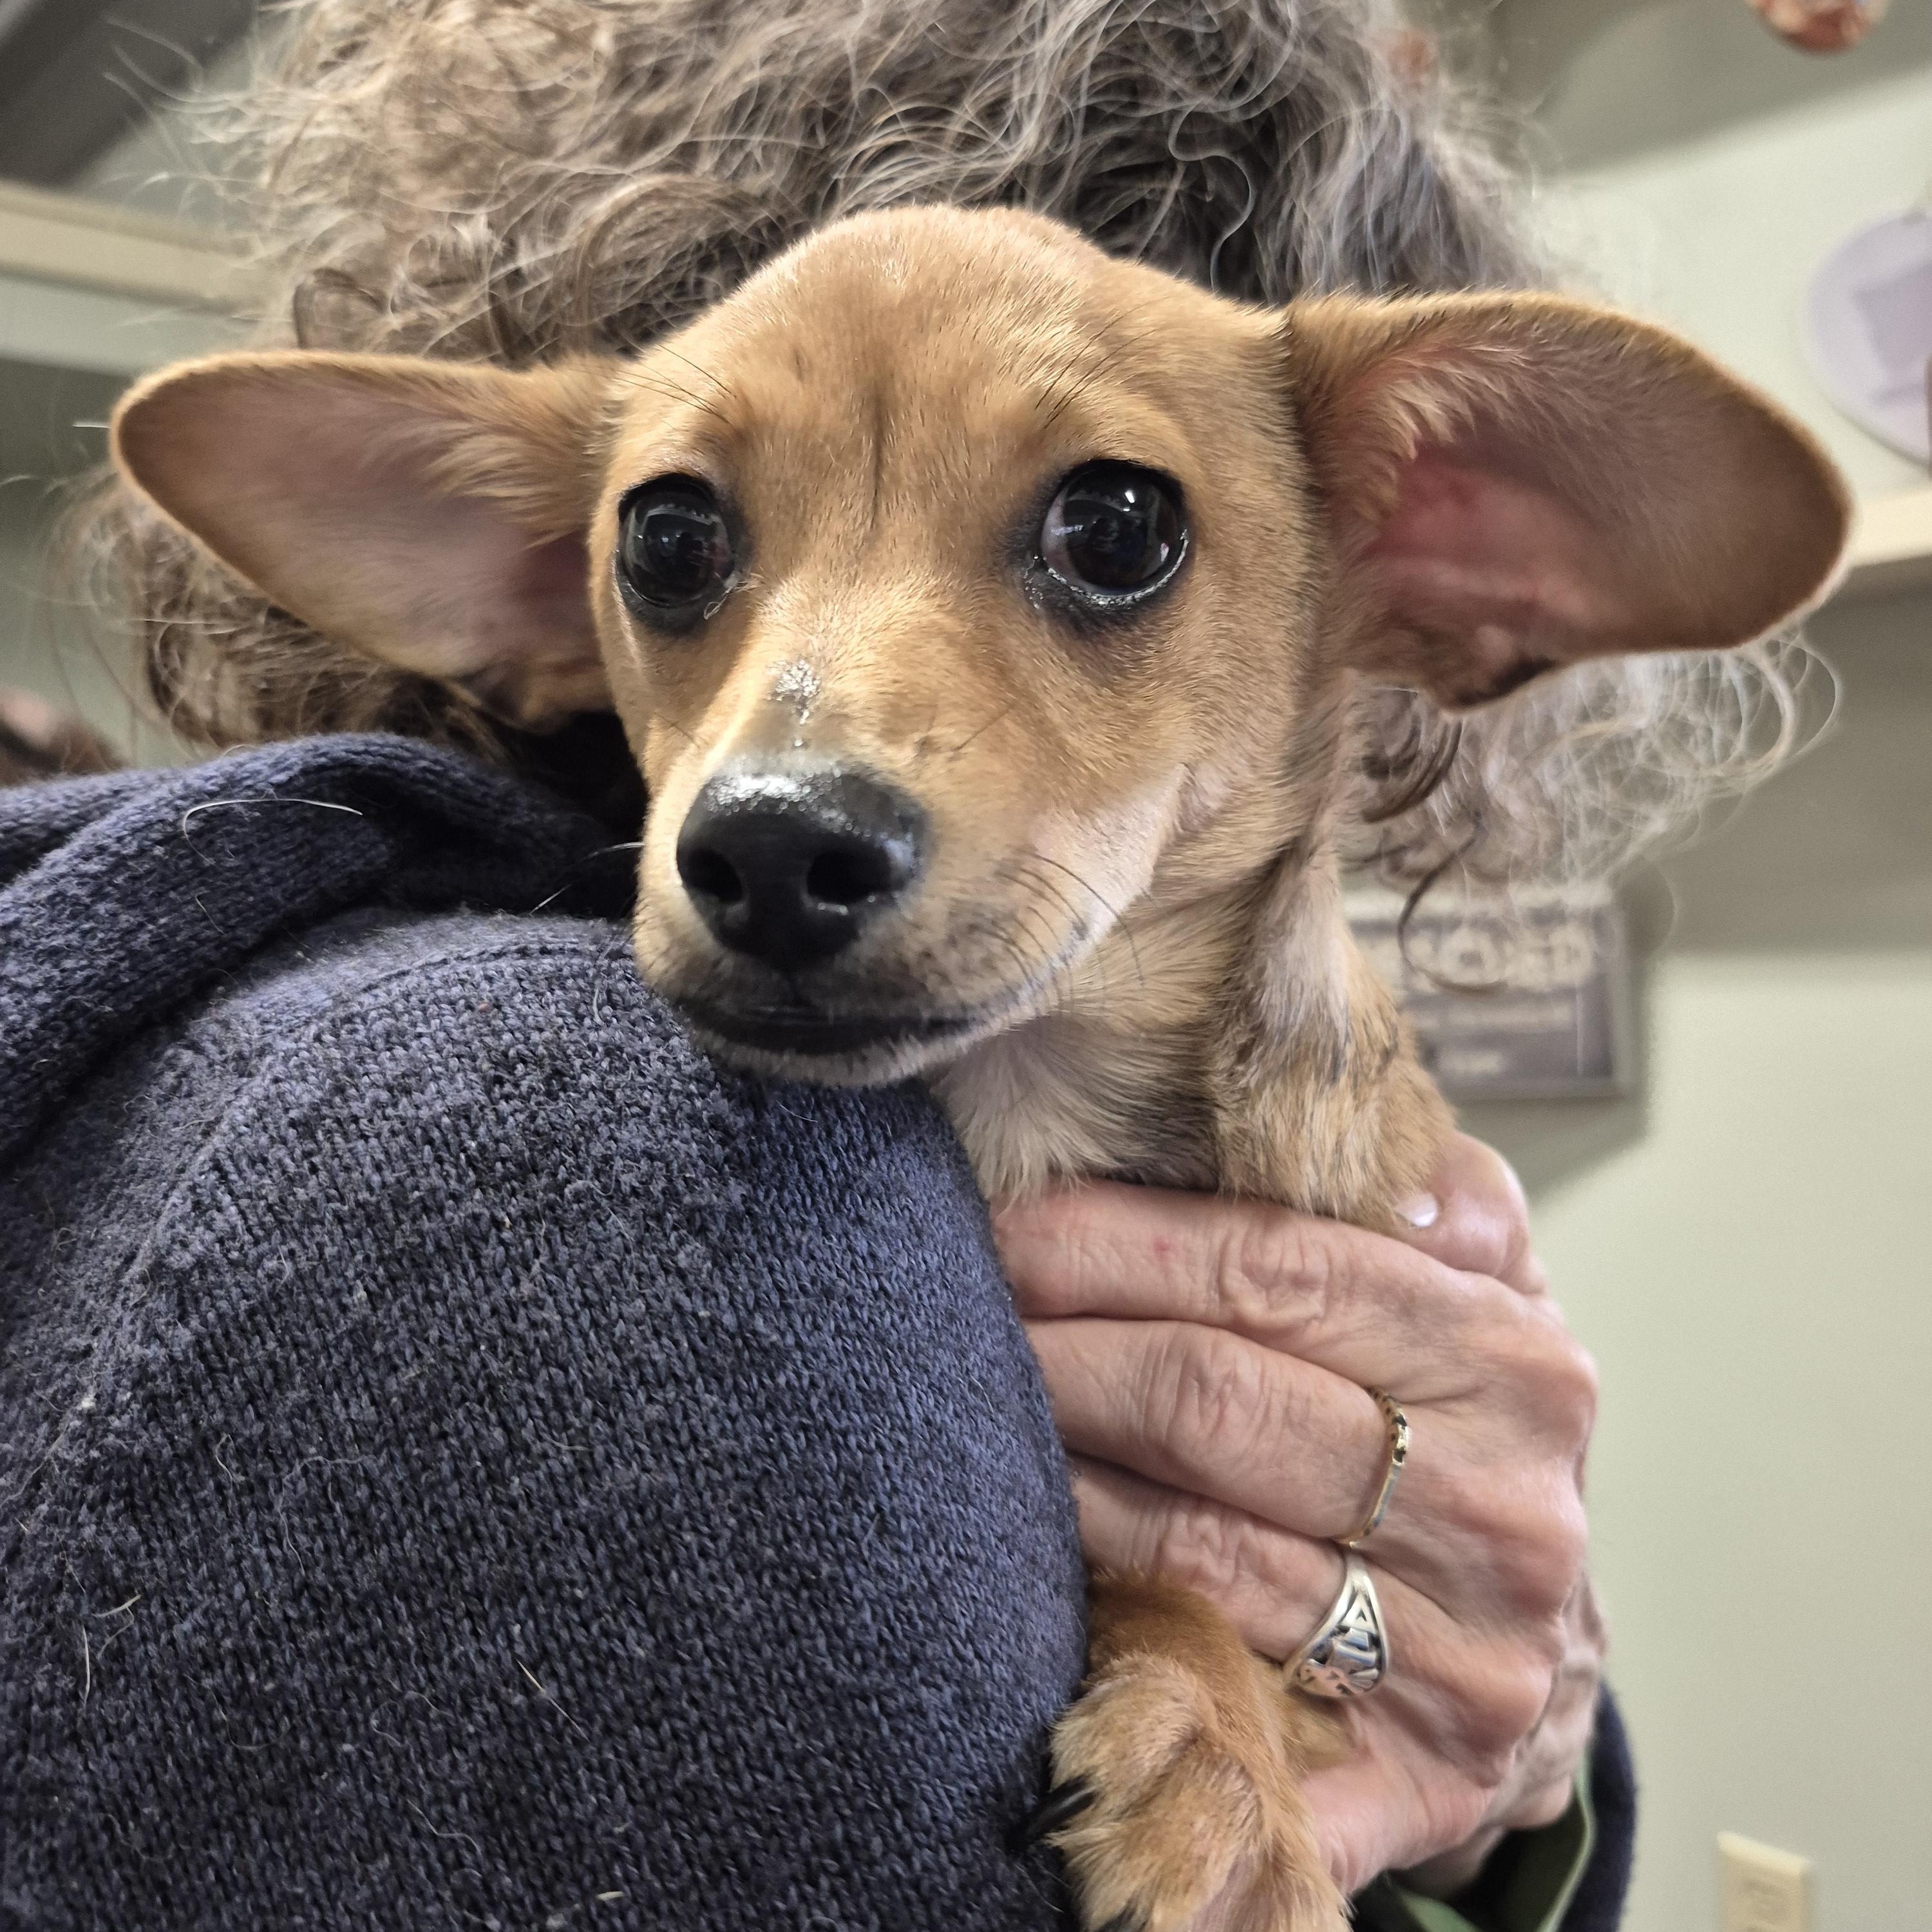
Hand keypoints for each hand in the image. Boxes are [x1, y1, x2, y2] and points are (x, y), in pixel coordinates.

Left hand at [993, 1134, 1602, 1893]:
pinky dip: (1108, 1636)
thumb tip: (1335, 1127)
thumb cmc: (1462, 1441)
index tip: (1001, 1226)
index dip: (1111, 1242)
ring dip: (1049, 1475)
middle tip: (953, 1313)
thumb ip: (1424, 1196)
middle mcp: (1507, 1511)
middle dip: (1057, 1348)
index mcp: (1516, 1362)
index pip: (1275, 1269)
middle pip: (1213, 1399)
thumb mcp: (1479, 1299)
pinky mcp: (1417, 1782)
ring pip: (1191, 1543)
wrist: (1536, 1647)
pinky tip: (1034, 1583)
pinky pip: (1210, 1691)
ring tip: (968, 1421)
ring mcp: (1468, 1659)